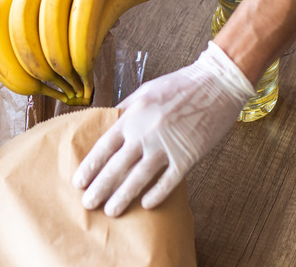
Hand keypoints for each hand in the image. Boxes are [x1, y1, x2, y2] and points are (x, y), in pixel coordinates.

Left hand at [72, 41, 254, 216]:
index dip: (90, 167)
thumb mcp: (144, 91)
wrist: (216, 83)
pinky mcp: (188, 156)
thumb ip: (125, 110)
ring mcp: (166, 146)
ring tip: (111, 212)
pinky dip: (157, 194)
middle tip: (88, 204)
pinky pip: (169, 181)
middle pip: (117, 166)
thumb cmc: (179, 85)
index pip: (104, 147)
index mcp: (132, 116)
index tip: (79, 182)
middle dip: (100, 188)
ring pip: (139, 178)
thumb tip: (108, 124)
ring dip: (123, 197)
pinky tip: (146, 206)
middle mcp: (145, 133)